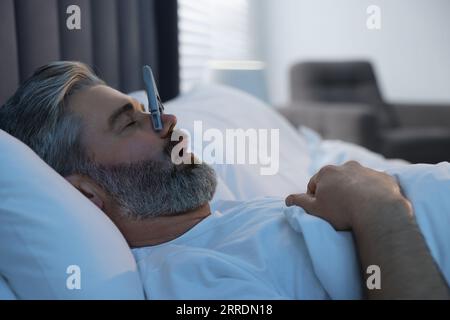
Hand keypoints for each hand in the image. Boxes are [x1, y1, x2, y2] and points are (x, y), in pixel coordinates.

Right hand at [285, 161, 412, 229]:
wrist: (378, 212)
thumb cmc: (342, 211)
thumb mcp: (315, 209)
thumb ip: (299, 202)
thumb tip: (287, 199)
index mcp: (326, 172)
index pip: (314, 184)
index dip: (315, 198)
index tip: (322, 210)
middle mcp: (346, 166)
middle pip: (336, 180)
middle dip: (336, 192)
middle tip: (340, 210)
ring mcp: (367, 170)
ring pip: (356, 181)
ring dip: (355, 191)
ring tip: (358, 209)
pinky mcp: (385, 177)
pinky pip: (376, 185)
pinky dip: (374, 192)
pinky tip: (375, 206)